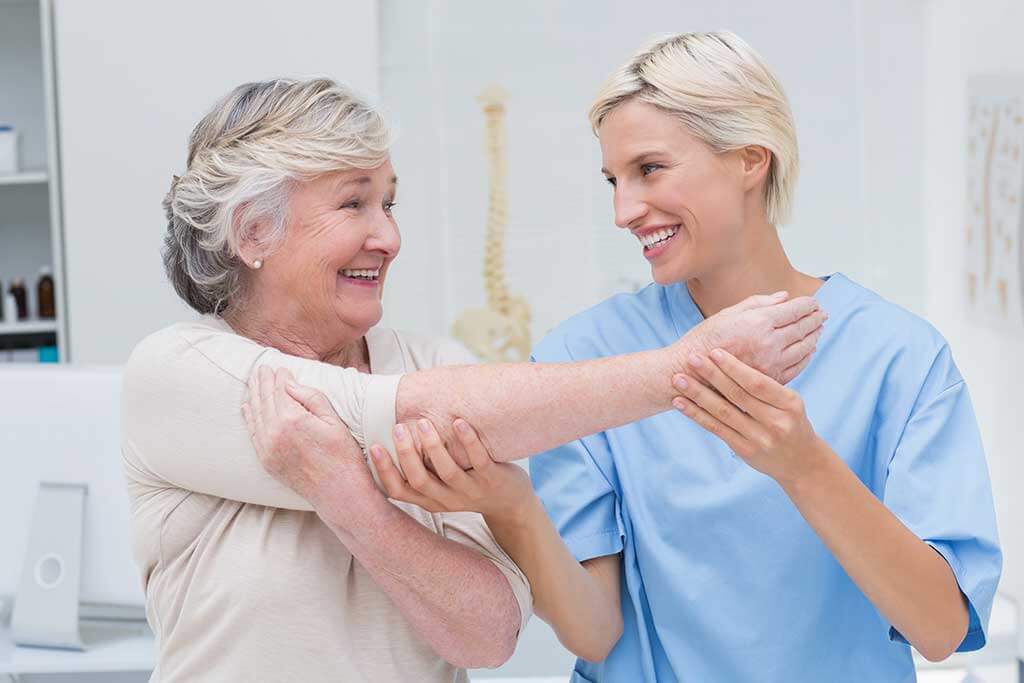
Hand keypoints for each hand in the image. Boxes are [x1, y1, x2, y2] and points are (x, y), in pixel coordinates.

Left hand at [242, 366, 378, 515]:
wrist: (338, 491)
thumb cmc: (342, 455)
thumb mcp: (333, 420)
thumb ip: (311, 398)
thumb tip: (288, 383)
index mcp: (292, 419)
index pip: (280, 390)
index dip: (280, 377)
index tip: (280, 368)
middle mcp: (274, 432)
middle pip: (264, 399)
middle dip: (262, 382)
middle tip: (261, 368)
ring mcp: (267, 448)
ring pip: (255, 414)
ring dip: (253, 396)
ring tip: (253, 381)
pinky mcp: (266, 461)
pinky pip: (253, 433)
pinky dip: (249, 418)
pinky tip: (247, 406)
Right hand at [370, 417, 534, 521]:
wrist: (510, 502)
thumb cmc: (468, 484)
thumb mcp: (442, 485)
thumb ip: (423, 468)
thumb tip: (394, 435)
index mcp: (430, 500)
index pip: (399, 491)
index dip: (384, 471)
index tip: (374, 446)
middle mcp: (448, 499)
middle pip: (420, 481)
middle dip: (406, 454)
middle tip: (398, 427)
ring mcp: (470, 491)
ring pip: (447, 472)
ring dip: (433, 446)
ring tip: (423, 422)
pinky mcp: (492, 480)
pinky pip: (478, 461)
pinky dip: (467, 441)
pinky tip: (459, 422)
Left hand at [671, 349, 829, 487]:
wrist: (802, 462)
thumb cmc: (791, 422)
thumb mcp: (789, 402)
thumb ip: (766, 386)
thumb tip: (731, 358)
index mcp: (789, 404)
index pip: (757, 383)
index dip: (735, 367)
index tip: (714, 352)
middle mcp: (775, 422)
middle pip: (737, 395)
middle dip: (712, 375)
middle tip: (691, 358)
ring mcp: (759, 438)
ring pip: (722, 412)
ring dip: (697, 394)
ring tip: (678, 379)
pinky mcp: (745, 450)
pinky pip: (716, 428)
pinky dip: (696, 414)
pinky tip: (680, 402)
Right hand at [686, 291, 825, 384]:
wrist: (690, 372)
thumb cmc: (705, 339)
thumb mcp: (728, 313)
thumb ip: (760, 303)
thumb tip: (784, 297)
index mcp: (759, 322)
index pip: (795, 310)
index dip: (808, 305)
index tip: (814, 303)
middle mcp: (769, 343)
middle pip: (803, 328)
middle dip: (815, 319)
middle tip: (822, 314)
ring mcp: (772, 364)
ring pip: (804, 348)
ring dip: (814, 337)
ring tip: (818, 329)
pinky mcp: (770, 380)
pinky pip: (798, 366)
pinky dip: (806, 356)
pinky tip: (809, 350)